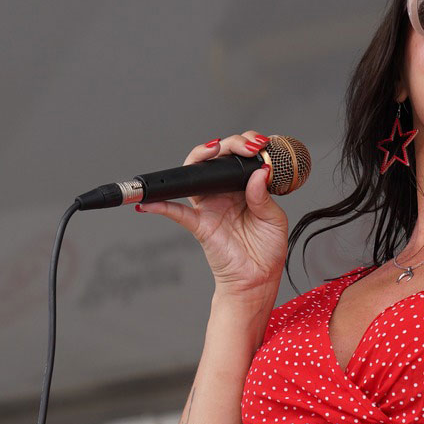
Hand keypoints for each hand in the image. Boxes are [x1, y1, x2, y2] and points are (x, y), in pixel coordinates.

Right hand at [133, 131, 288, 298]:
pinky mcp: (199, 224)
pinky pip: (175, 212)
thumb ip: (264, 196)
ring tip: (211, 150)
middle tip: (243, 146)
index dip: (246, 145)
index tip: (258, 144)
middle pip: (215, 160)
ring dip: (199, 158)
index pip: (239, 158)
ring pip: (194, 176)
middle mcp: (223, 193)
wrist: (258, 279)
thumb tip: (260, 172)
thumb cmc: (266, 251)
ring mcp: (209, 207)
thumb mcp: (274, 219)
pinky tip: (150, 202)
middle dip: (227, 144)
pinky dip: (160, 205)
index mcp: (244, 189)